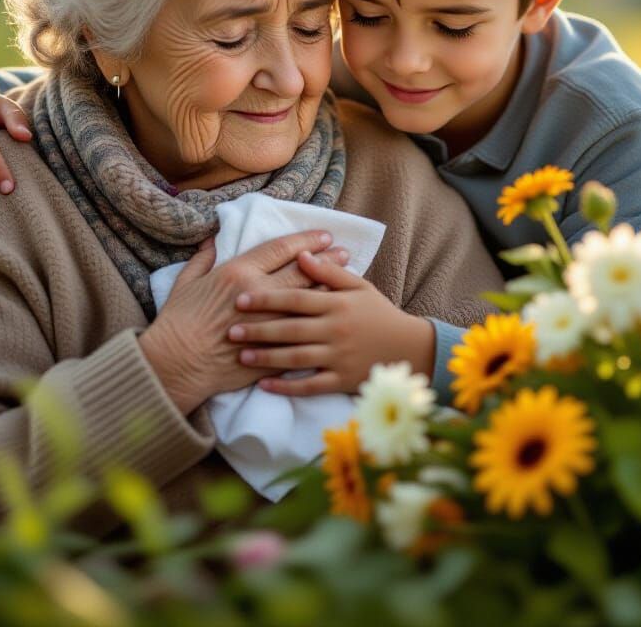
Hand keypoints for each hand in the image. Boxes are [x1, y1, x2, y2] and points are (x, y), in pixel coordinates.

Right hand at [138, 231, 349, 415]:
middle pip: (301, 272)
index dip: (305, 242)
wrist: (175, 363)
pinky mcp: (270, 349)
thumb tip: (211, 239)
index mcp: (238, 273)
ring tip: (347, 280)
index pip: (280, 250)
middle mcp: (258, 294)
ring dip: (329, 289)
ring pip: (307, 302)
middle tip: (345, 254)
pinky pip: (301, 334)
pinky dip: (318, 325)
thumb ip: (202, 259)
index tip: (324, 237)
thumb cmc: (177, 322)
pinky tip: (332, 318)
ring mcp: (267, 323)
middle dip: (326, 262)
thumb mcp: (186, 283)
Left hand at [227, 250, 435, 397]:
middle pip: (290, 328)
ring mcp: (338, 357)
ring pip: (295, 358)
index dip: (267, 298)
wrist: (409, 348)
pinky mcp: (341, 380)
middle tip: (231, 329)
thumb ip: (329, 271)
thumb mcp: (359, 287)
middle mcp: (336, 330)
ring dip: (266, 357)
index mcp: (337, 304)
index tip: (240, 299)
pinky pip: (309, 386)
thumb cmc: (379, 313)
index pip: (296, 298)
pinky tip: (264, 385)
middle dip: (258, 329)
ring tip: (241, 355)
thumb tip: (302, 254)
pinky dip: (286, 387)